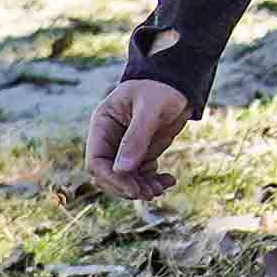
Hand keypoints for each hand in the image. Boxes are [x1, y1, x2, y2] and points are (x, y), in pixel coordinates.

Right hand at [83, 73, 194, 197]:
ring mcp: (124, 147)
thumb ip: (136, 138)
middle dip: (127, 186)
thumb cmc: (161, 88)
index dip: (112, 179)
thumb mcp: (150, 109)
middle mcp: (109, 138)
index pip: (96, 161)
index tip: (134, 189)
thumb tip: (122, 170)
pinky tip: (169, 180)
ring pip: (125, 179)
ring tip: (161, 188)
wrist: (179, 83)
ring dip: (141, 188)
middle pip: (108, 175)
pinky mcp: (140, 153)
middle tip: (150, 193)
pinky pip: (141, 175)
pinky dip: (153, 182)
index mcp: (102, 124)